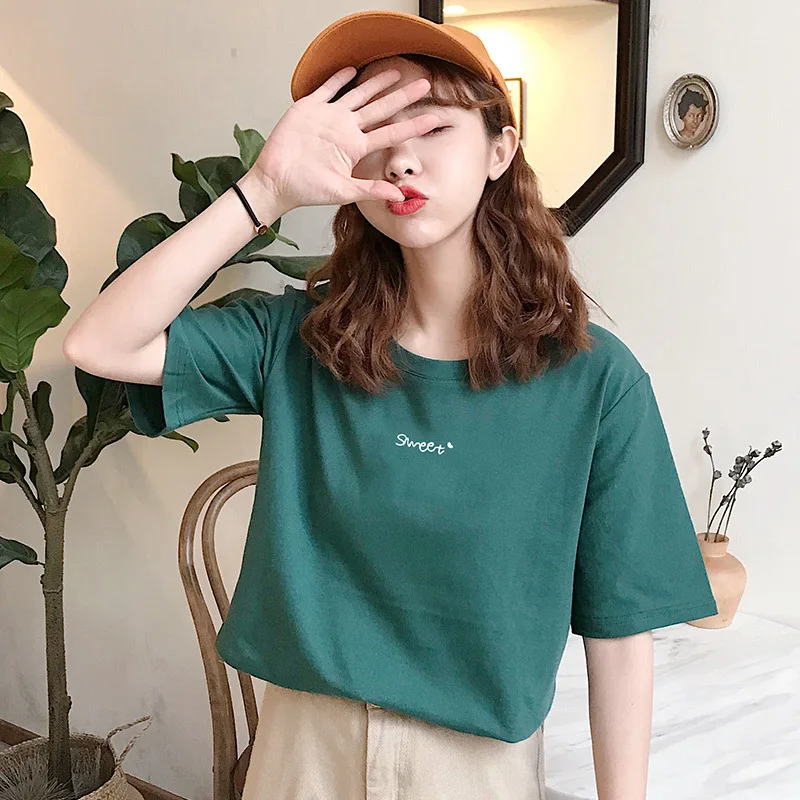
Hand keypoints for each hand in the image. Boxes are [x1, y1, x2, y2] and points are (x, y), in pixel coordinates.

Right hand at [250, 66, 440, 209]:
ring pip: (358, 95)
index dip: (413, 125)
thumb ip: (371, 191)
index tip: (434, 118)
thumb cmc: (307, 189)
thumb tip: (398, 196)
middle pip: (381, 108)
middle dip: (403, 96)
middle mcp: (346, 130)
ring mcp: (329, 117)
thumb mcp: (343, 191)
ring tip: (395, 71)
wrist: (277, 181)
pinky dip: (339, 79)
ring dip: (376, 82)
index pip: (392, 133)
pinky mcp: (309, 108)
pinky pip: (327, 89)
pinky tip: (351, 70)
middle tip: (424, 85)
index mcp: (356, 148)